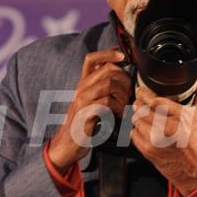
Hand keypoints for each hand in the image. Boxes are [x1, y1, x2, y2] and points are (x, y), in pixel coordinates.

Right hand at [47, 49, 132, 172]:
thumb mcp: (91, 101)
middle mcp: (81, 87)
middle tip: (128, 94)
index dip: (108, 53)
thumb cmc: (84, 122)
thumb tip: (119, 74)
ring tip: (124, 106)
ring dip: (122, 94)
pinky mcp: (86, 112)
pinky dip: (118, 108)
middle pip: (108, 70)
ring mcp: (82, 99)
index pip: (91, 59)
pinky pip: (107, 102)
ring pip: (109, 83)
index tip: (122, 56)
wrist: (68, 143)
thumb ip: (100, 87)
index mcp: (83, 83)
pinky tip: (118, 115)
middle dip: (124, 80)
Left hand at [130, 71, 196, 195]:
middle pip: (142, 109)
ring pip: (136, 121)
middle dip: (138, 104)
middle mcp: (167, 128)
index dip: (144, 94)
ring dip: (137, 117)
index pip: (154, 100)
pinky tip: (144, 129)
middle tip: (139, 102)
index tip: (140, 91)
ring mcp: (156, 141)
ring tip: (143, 116)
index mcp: (180, 117)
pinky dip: (136, 130)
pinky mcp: (148, 151)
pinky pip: (133, 135)